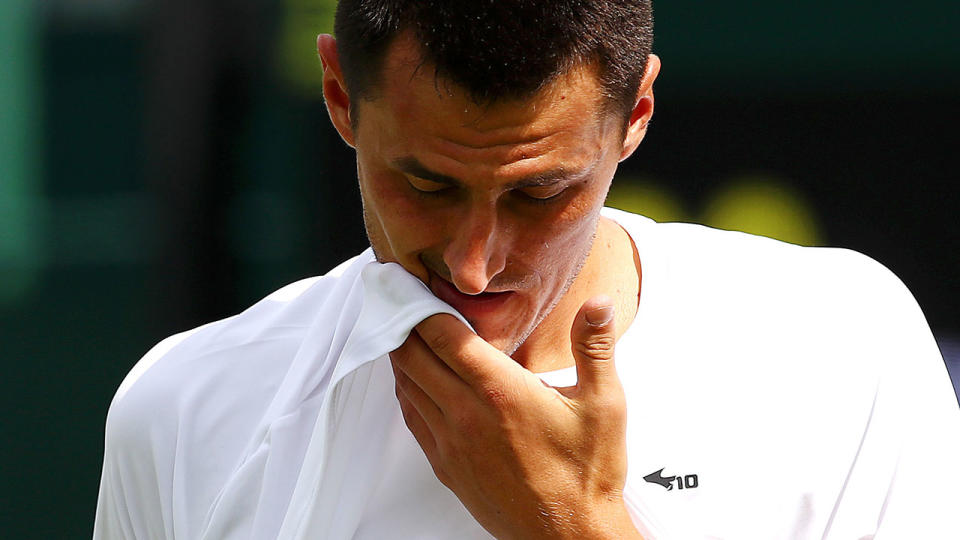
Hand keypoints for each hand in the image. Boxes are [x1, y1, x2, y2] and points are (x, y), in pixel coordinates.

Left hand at [389, 296, 641, 539]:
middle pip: (414, 355)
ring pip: (407, 385)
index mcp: (501, 391)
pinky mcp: (445, 465)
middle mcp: (466, 414)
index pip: (442, 335)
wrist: (568, 536)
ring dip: (401, 354)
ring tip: (403, 329)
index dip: (421, 304)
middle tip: (399, 297)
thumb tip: (598, 303)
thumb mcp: (604, 404)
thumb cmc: (587, 473)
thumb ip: (594, 348)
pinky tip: (413, 379)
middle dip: (403, 321)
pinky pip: (412, 417)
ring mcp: (451, 442)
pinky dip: (406, 389)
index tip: (413, 282)